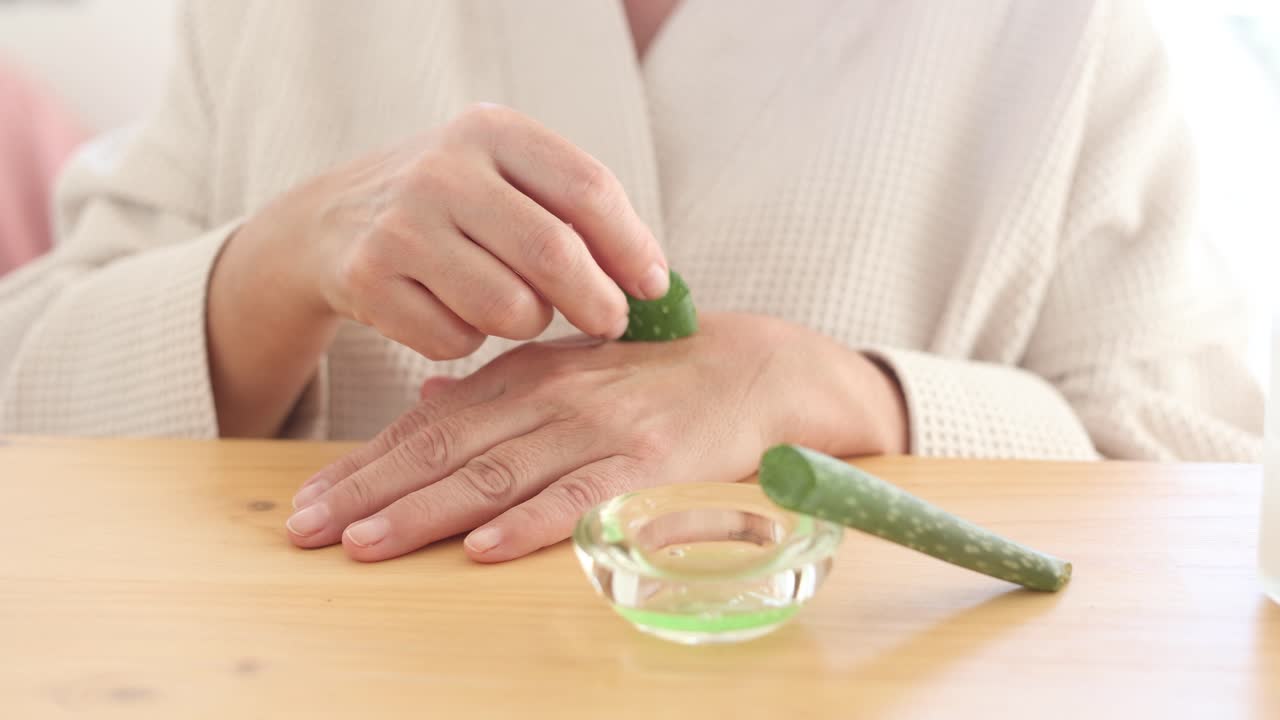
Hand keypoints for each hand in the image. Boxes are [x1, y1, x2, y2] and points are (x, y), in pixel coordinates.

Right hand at [281, 103, 667, 355]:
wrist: (332, 220)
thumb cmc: (453, 204)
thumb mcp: (506, 176)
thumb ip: (575, 212)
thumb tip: (656, 282)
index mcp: (491, 131)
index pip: (588, 189)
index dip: (631, 246)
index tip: (654, 285)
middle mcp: (442, 171)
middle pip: (553, 254)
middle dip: (597, 302)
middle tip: (611, 324)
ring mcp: (400, 226)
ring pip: (509, 308)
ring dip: (528, 323)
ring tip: (517, 306)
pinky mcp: (368, 281)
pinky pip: (456, 341)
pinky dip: (471, 341)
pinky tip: (456, 313)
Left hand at [285, 313, 907, 561]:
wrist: (752, 367)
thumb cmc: (656, 376)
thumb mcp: (571, 368)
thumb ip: (500, 389)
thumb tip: (429, 402)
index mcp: (525, 377)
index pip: (429, 424)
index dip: (366, 463)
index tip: (312, 500)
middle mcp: (549, 397)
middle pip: (443, 449)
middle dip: (369, 491)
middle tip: (306, 530)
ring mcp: (595, 427)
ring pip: (495, 472)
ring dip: (424, 510)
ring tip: (365, 545)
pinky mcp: (645, 460)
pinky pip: (578, 496)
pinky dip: (529, 521)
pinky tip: (483, 547)